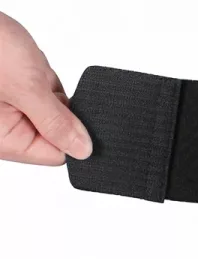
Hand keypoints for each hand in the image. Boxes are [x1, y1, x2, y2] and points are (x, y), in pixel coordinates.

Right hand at [0, 12, 91, 164]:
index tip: (73, 114)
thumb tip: (83, 151)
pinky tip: (23, 59)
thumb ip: (57, 122)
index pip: (56, 154)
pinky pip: (40, 88)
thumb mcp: (26, 88)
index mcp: (5, 140)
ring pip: (50, 106)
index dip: (70, 135)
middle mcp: (5, 129)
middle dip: (54, 102)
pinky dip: (40, 71)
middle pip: (55, 129)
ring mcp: (9, 109)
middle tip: (36, 81)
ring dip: (46, 83)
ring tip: (23, 65)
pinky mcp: (12, 90)